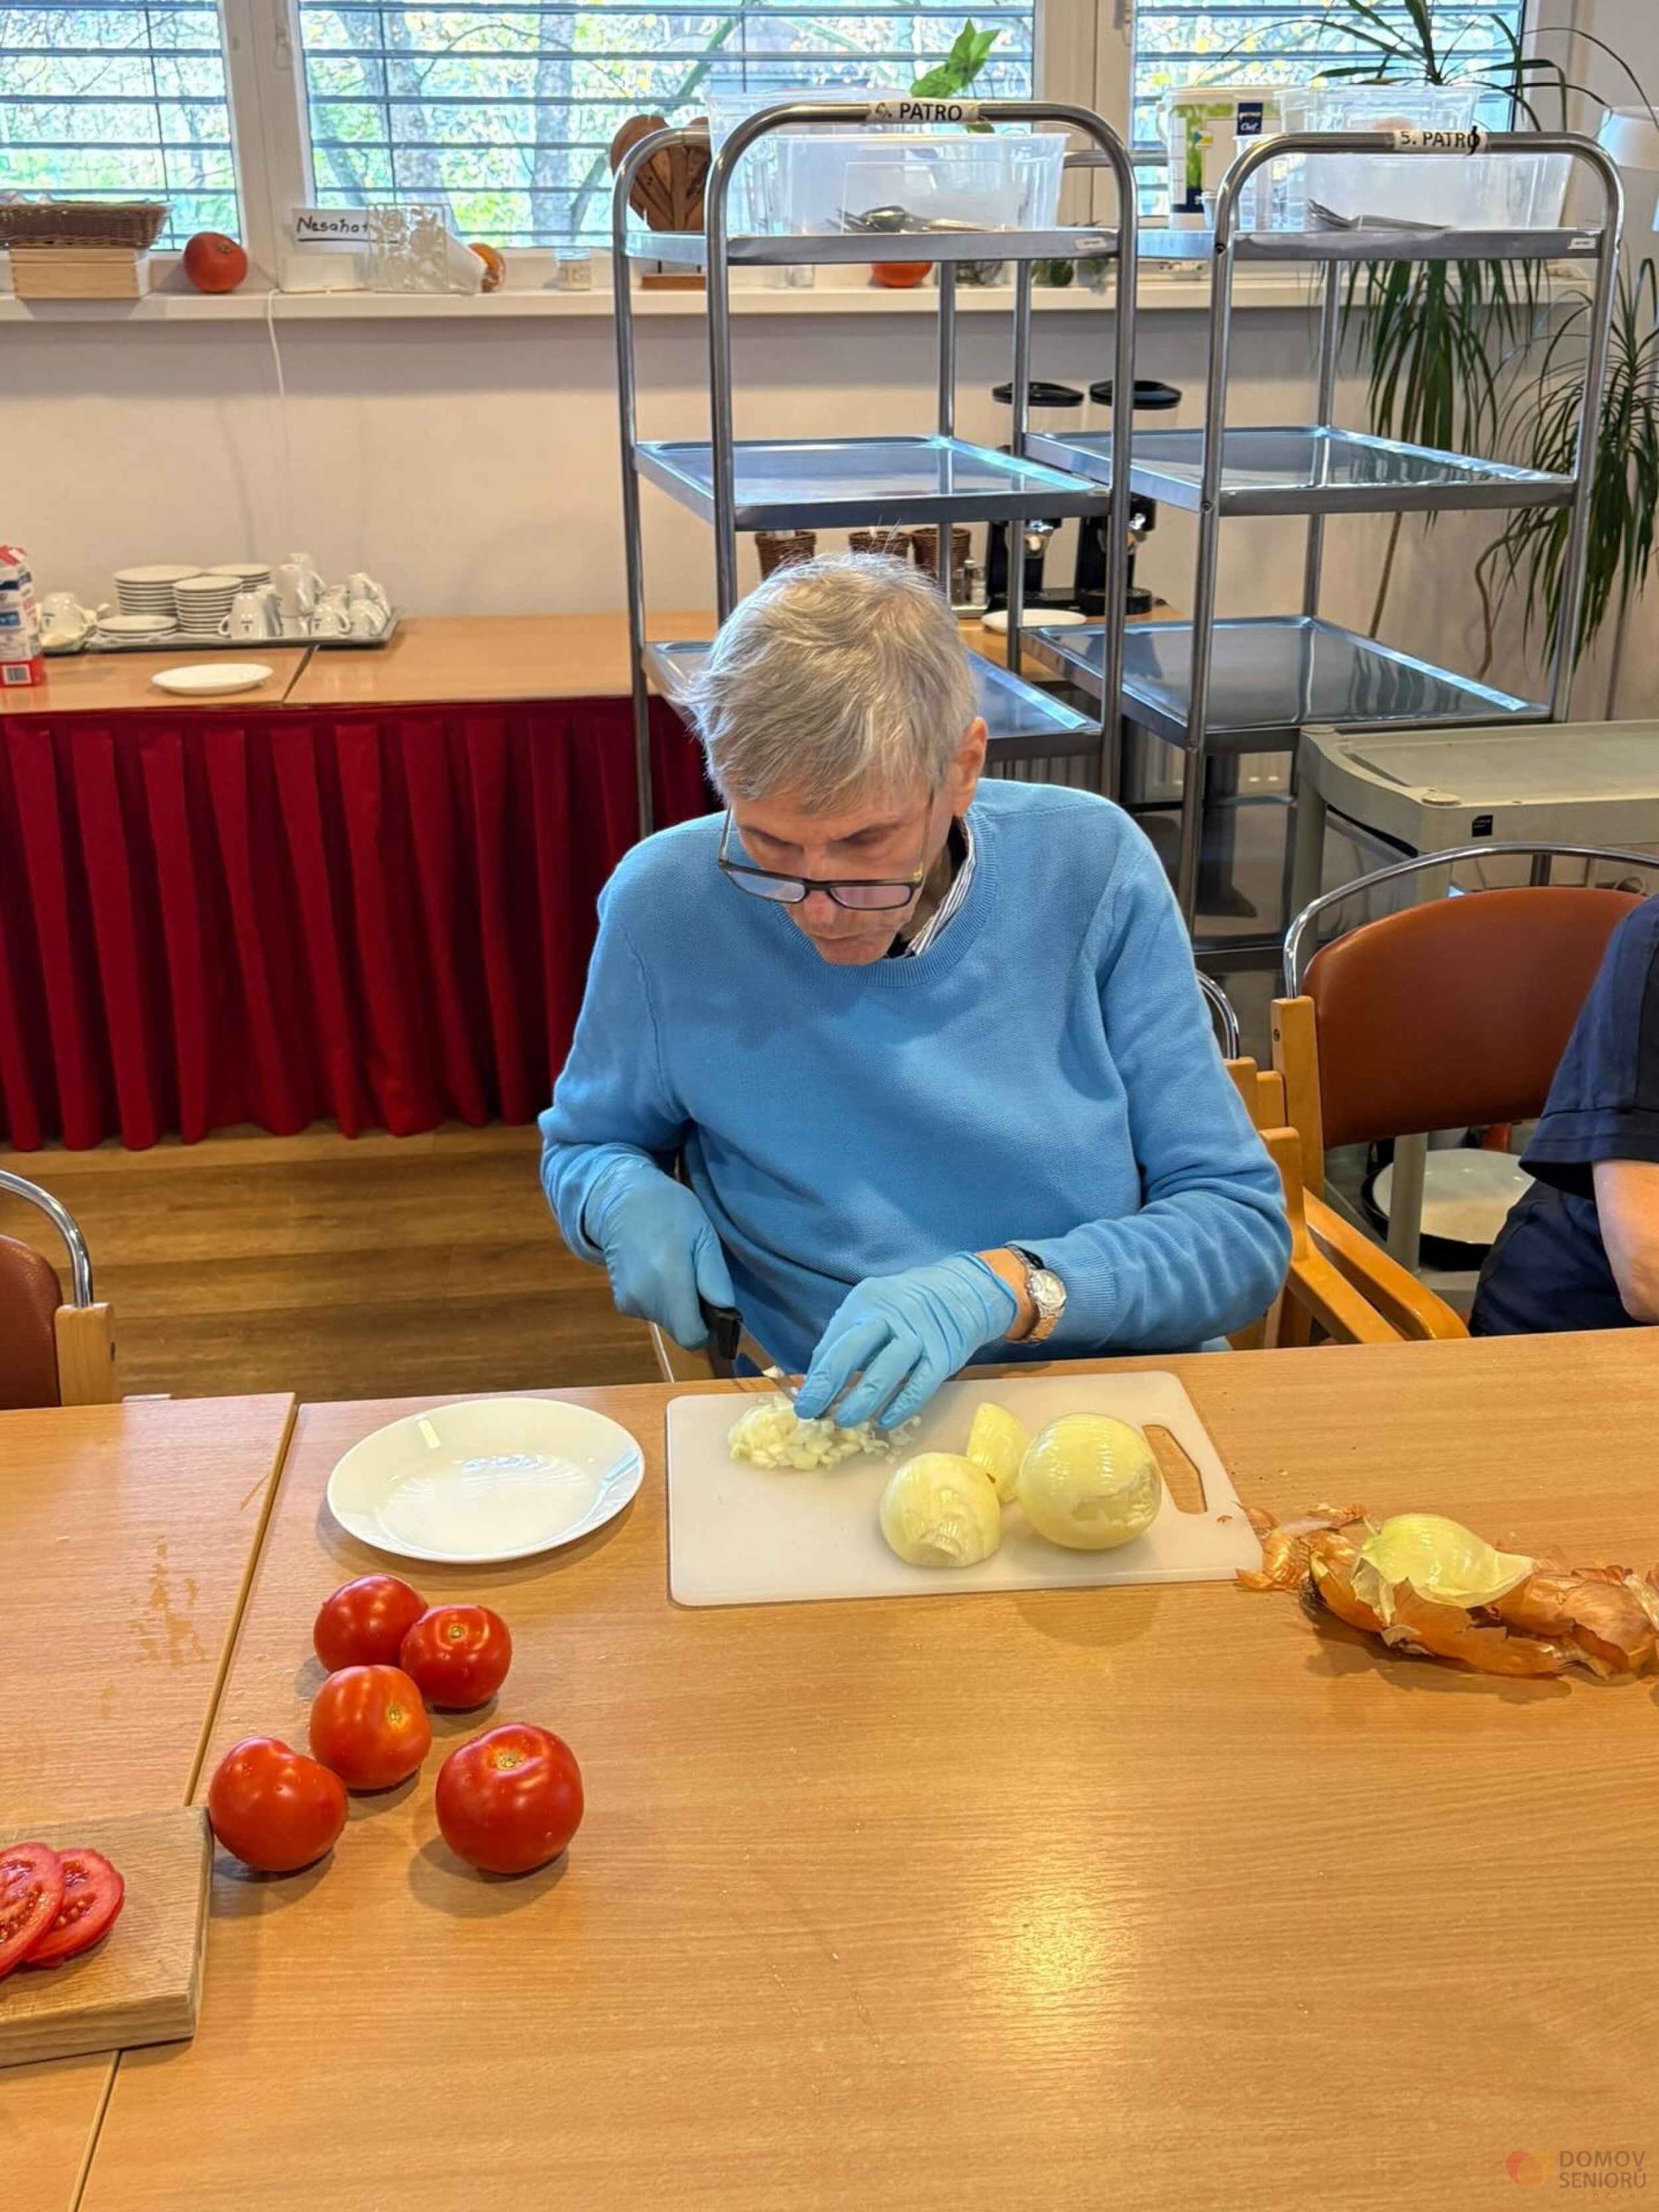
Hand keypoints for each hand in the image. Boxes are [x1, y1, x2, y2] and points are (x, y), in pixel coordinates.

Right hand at [585, 1162, 734, 1349]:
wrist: (622, 1202)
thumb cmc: (671, 1211)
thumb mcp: (704, 1234)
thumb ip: (714, 1276)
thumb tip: (726, 1313)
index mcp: (669, 1278)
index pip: (692, 1336)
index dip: (709, 1328)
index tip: (715, 1307)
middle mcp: (645, 1296)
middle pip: (681, 1330)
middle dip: (694, 1313)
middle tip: (694, 1277)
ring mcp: (629, 1301)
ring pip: (668, 1322)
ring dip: (677, 1306)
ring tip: (673, 1269)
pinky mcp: (621, 1303)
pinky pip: (652, 1313)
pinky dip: (660, 1301)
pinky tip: (656, 1272)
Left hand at [795, 1256, 1017, 1430]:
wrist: (961, 1291)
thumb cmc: (905, 1309)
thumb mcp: (873, 1310)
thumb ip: (847, 1340)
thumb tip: (818, 1383)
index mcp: (866, 1302)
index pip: (834, 1341)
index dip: (817, 1375)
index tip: (803, 1405)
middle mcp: (890, 1314)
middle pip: (854, 1348)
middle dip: (829, 1382)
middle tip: (810, 1411)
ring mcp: (919, 1334)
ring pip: (888, 1368)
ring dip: (864, 1397)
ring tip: (846, 1421)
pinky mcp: (943, 1354)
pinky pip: (920, 1384)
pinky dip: (902, 1405)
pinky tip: (885, 1421)